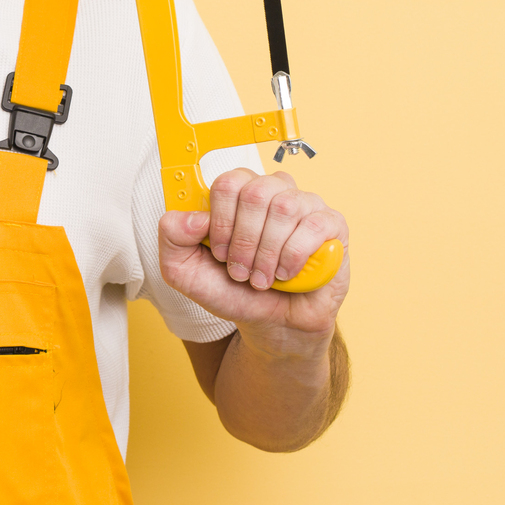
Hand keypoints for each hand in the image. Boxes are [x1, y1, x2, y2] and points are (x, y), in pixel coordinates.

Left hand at [158, 168, 348, 341]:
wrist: (273, 322)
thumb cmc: (234, 289)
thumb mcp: (186, 271)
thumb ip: (172, 238)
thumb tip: (191, 216)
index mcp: (239, 193)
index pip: (227, 182)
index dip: (221, 220)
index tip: (219, 252)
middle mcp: (273, 190)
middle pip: (255, 192)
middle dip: (243, 241)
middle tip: (241, 270)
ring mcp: (305, 204)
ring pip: (284, 207)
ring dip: (267, 253)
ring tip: (262, 278)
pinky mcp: (332, 225)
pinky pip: (313, 226)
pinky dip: (293, 257)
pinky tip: (286, 274)